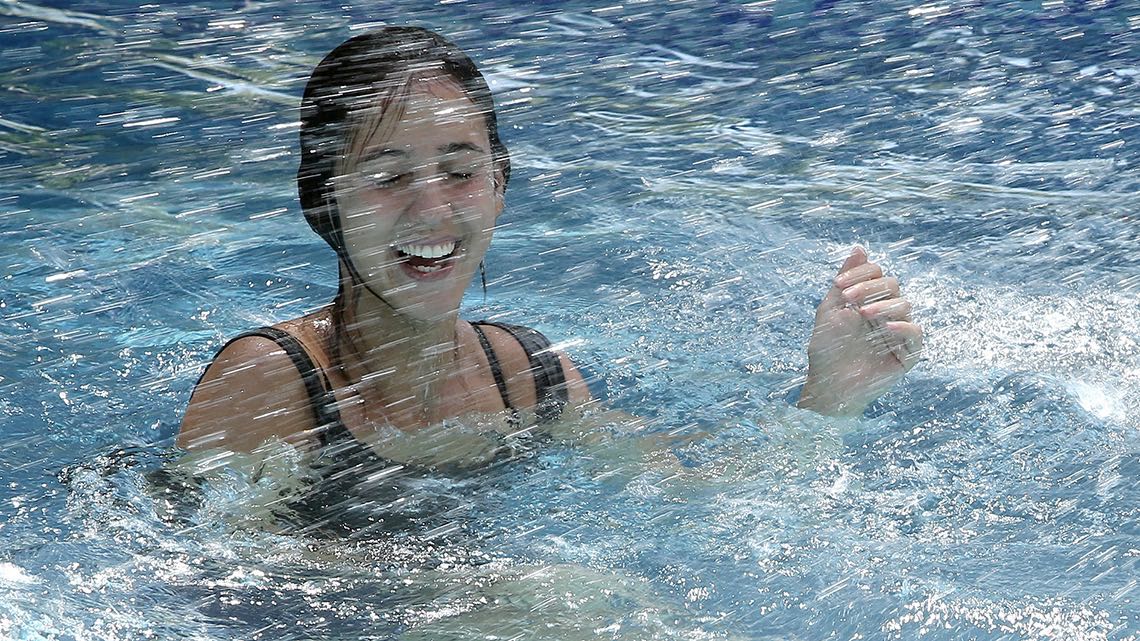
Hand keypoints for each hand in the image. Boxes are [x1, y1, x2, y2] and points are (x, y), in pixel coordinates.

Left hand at [797, 246, 922, 416]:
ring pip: (904, 305)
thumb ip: (846, 279)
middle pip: (892, 285)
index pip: (877, 274)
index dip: (860, 273)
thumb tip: (860, 248)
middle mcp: (887, 313)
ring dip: (883, 305)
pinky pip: (915, 333)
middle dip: (869, 287)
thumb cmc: (827, 349)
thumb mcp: (830, 310)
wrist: (828, 385)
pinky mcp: (907, 354)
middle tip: (848, 298)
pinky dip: (903, 327)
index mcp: (870, 300)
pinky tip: (885, 328)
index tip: (838, 285)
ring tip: (862, 314)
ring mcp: (899, 332)